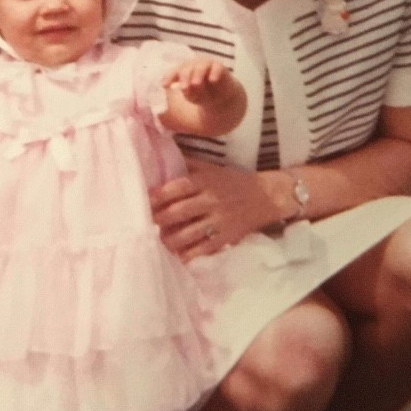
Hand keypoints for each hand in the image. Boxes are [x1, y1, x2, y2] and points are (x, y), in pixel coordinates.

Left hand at [150, 157, 283, 260]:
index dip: (160, 194)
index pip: (179, 186)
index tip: (144, 200)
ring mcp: (220, 220)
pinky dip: (190, 254)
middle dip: (160, 219)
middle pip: (181, 211)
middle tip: (143, 224)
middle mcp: (212, 200)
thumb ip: (188, 164)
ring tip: (158, 241)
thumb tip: (161, 155)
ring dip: (170, 239)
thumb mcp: (211, 168)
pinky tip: (178, 256)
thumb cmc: (232, 181)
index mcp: (206, 181)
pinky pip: (205, 247)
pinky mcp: (227, 236)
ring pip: (190, 233)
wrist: (267, 196)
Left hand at [162, 58, 240, 106]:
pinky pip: (216, 67)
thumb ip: (189, 92)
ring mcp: (206, 64)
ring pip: (200, 66)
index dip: (169, 77)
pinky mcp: (219, 67)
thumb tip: (187, 87)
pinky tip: (212, 80)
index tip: (164, 86)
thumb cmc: (202, 95)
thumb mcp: (193, 96)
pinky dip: (214, 73)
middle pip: (186, 69)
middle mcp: (194, 65)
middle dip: (184, 78)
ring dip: (197, 74)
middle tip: (184, 87)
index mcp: (183, 71)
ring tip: (196, 84)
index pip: (174, 72)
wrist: (220, 98)